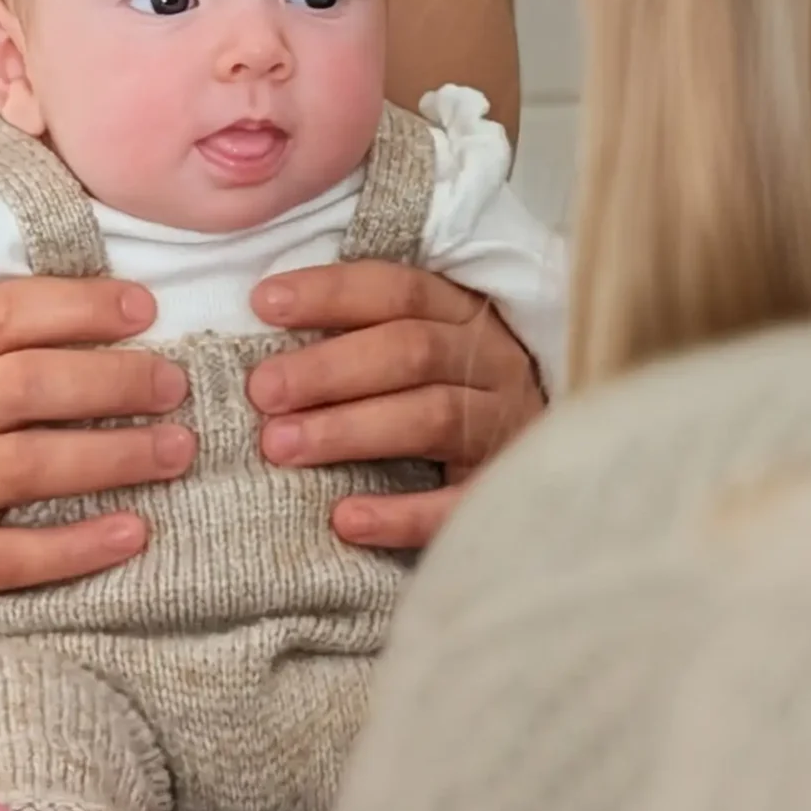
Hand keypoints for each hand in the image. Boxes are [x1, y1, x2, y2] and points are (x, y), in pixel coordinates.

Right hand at [0, 277, 198, 649]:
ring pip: (28, 465)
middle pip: (26, 385)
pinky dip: (80, 546)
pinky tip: (134, 533)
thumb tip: (101, 315)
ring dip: (115, 454)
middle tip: (175, 384)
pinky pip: (14, 558)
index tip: (144, 307)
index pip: (0, 316)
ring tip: (177, 450)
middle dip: (113, 378)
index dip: (77, 305)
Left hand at [248, 266, 545, 550]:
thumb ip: (363, 331)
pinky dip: (401, 513)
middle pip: (410, 351)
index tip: (262, 303)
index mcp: (464, 314)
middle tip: (263, 390)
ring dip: (349, 429)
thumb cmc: (444, 391)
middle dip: (329, 369)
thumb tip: (265, 314)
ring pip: (431, 417)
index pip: (397, 290)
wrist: (549, 466)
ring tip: (281, 446)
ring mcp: (504, 426)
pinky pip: (457, 505)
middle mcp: (491, 361)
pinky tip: (346, 520)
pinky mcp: (506, 491)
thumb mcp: (419, 346)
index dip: (330, 292)